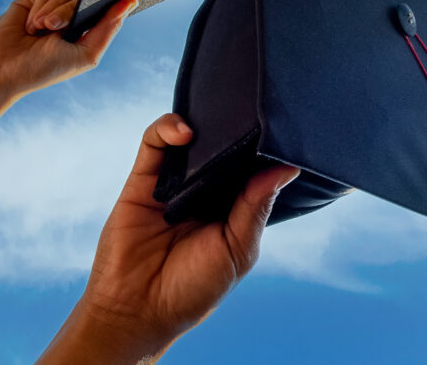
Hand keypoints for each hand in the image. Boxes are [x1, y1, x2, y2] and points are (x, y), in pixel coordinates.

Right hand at [0, 0, 133, 98]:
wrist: (3, 69)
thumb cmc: (44, 69)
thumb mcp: (85, 54)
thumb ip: (108, 28)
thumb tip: (131, 2)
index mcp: (89, 29)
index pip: (108, 5)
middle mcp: (73, 14)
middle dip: (71, 10)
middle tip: (55, 28)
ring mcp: (53, 5)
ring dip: (55, 9)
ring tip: (41, 29)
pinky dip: (40, 5)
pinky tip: (30, 23)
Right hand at [38, 114, 299, 363]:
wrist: (139, 311)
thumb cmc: (193, 290)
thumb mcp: (237, 250)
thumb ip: (256, 207)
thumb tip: (287, 168)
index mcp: (232, 209)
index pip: (251, 168)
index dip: (263, 150)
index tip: (280, 132)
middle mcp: (204, 193)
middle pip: (221, 147)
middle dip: (236, 129)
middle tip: (253, 114)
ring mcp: (172, 185)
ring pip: (188, 138)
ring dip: (204, 123)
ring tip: (220, 122)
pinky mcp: (142, 182)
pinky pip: (154, 144)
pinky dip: (167, 128)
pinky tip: (185, 131)